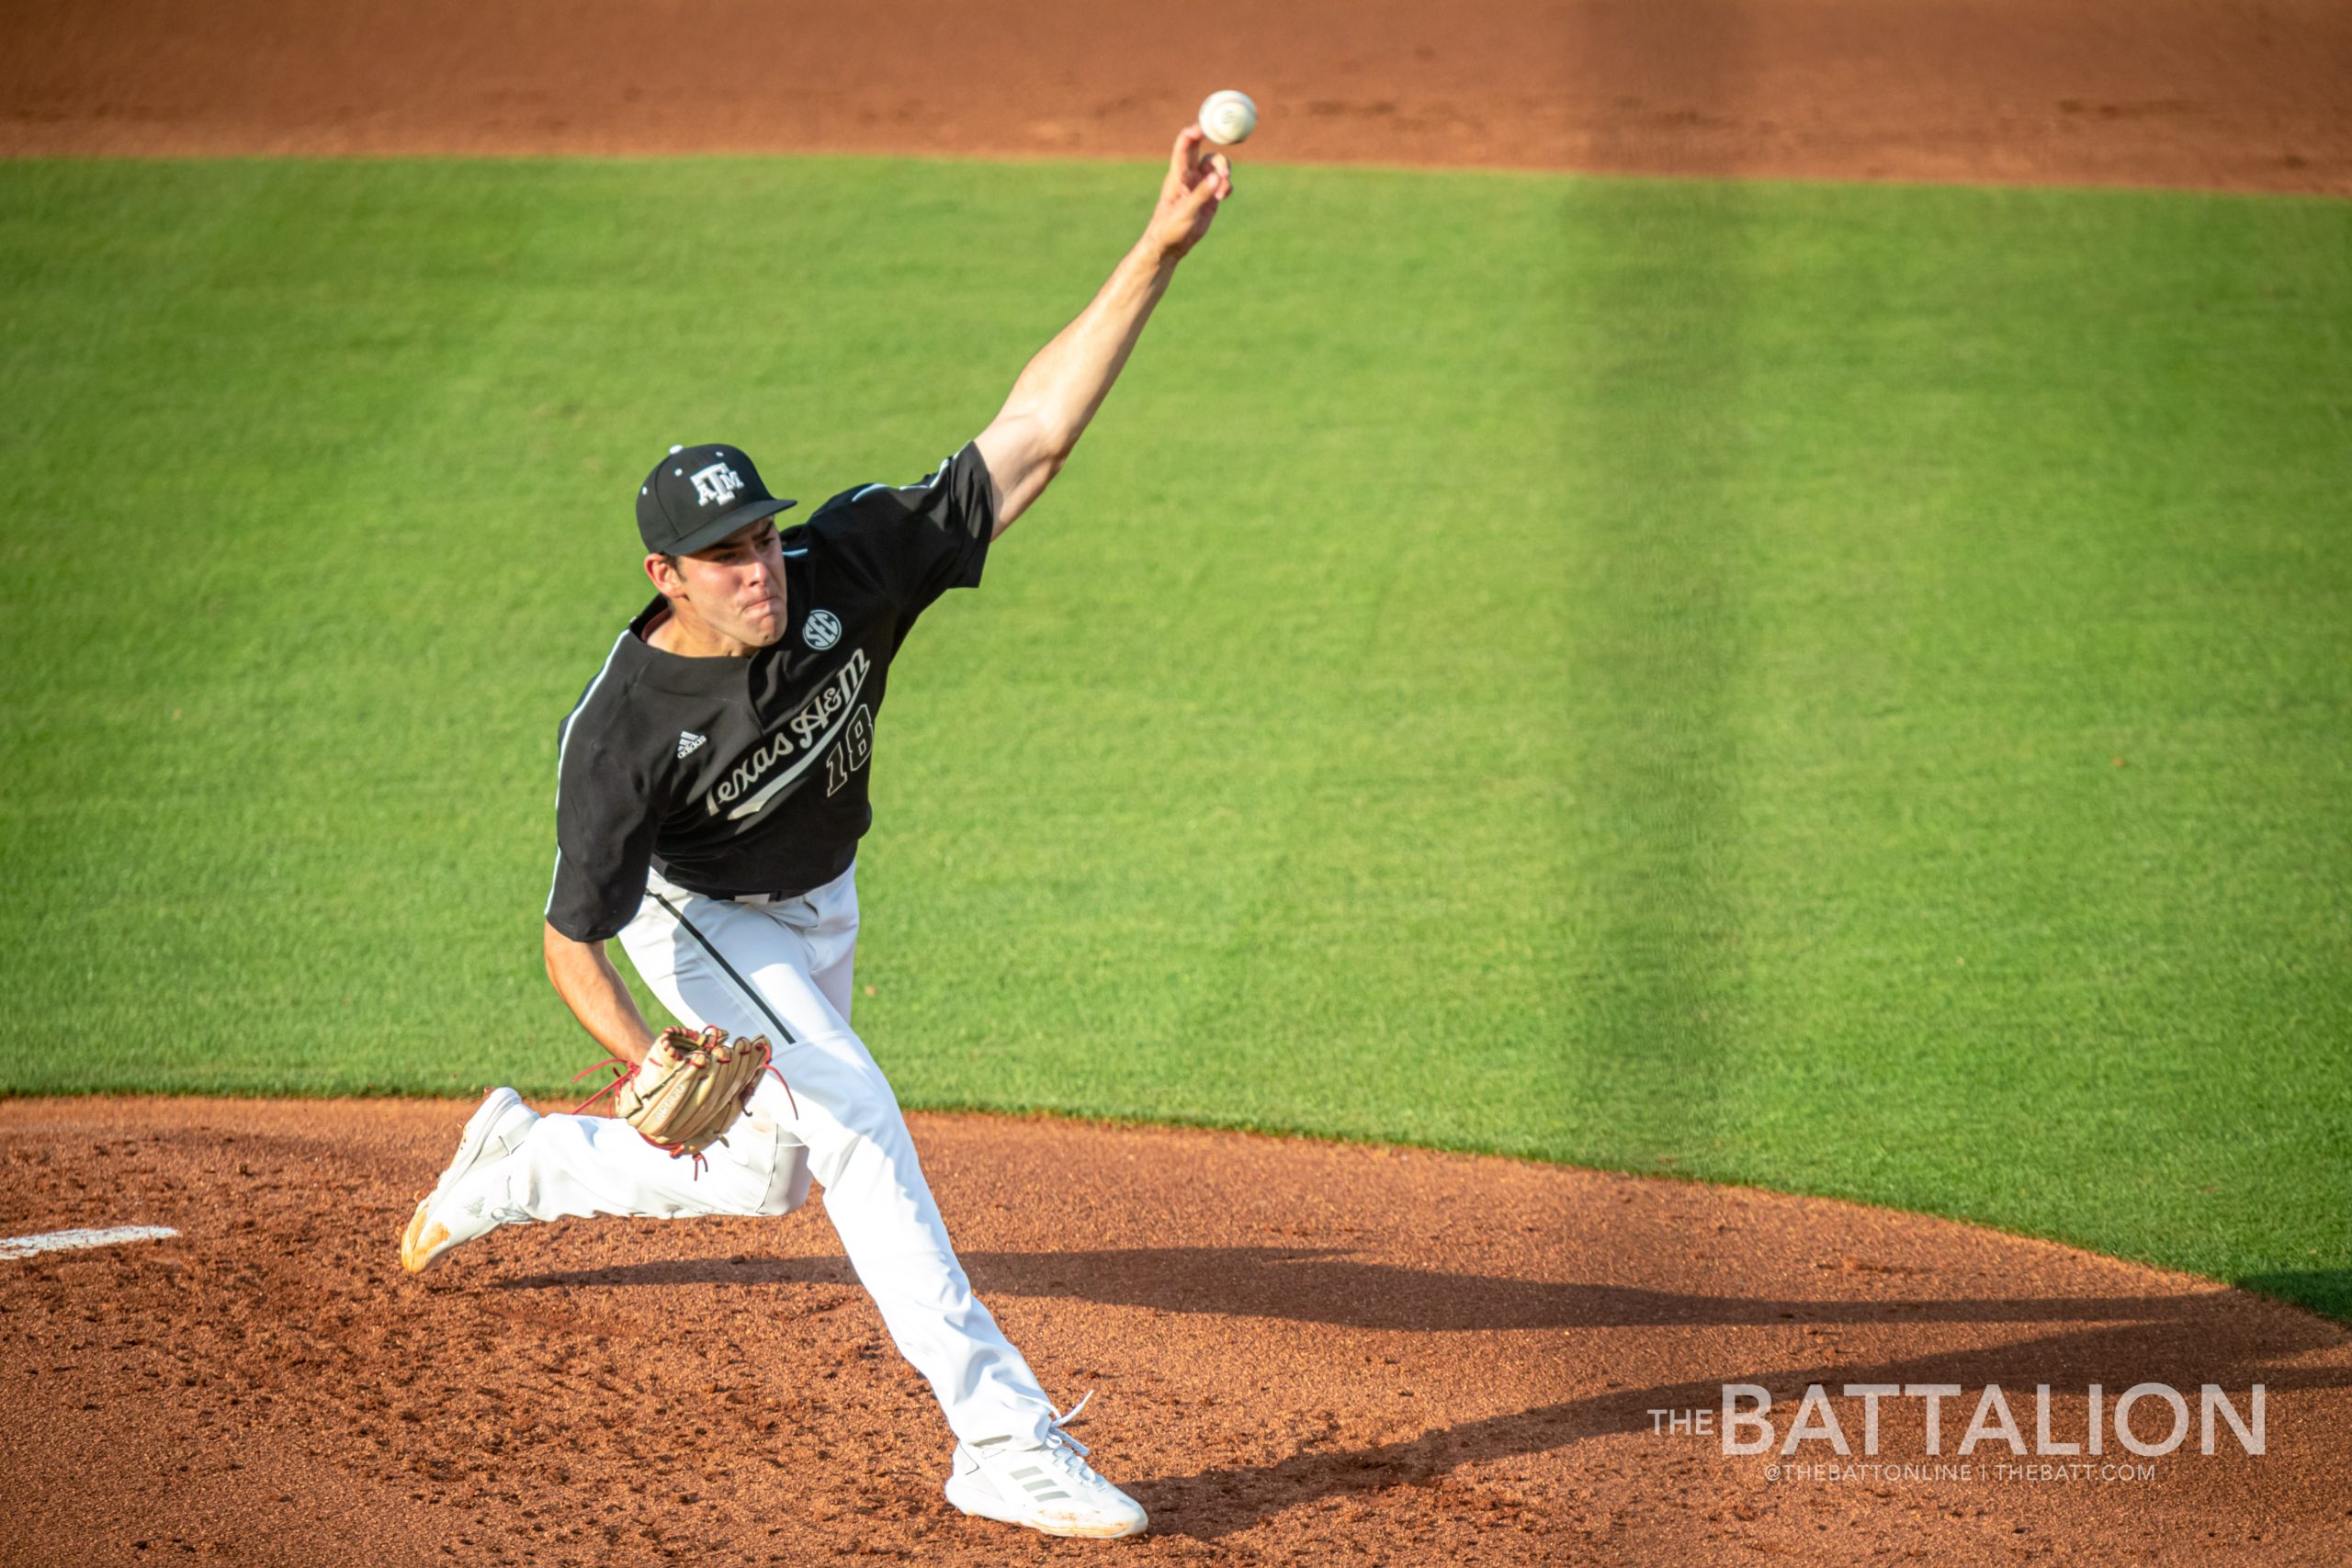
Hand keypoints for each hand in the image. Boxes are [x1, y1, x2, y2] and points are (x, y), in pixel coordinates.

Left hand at [1142, 125, 1231, 262]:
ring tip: (1223, 191)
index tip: (1202, 128)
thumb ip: (1201, 195)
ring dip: (1224, 173)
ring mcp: (1201, 185)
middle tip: (1224, 144)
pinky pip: (1223, 182)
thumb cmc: (1169, 228)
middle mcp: (1189, 176)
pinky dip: (1227, 185)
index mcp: (1178, 175)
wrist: (1171, 246)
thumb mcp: (1184, 212)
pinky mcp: (1210, 197)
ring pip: (1216, 166)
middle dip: (1214, 146)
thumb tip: (1217, 177)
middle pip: (1203, 150)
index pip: (1183, 148)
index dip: (1192, 134)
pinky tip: (1224, 195)